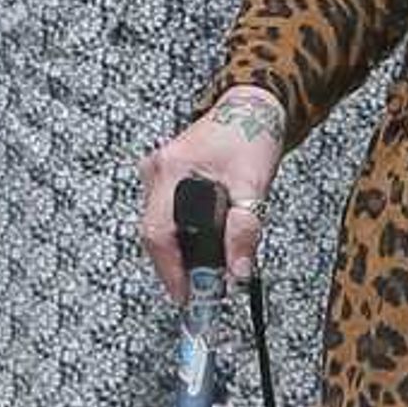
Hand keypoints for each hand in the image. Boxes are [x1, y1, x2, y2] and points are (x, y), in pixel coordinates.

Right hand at [138, 88, 288, 300]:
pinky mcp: (163, 178)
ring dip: (178, 253)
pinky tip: (201, 249)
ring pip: (157, 228)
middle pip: (153, 234)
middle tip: (200, 291)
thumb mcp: (253, 186)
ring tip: (205, 273)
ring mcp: (156, 174)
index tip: (186, 296)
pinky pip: (164, 217)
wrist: (250, 109)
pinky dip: (180, 237)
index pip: (158, 232)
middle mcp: (156, 170)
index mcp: (172, 169)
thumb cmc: (251, 138)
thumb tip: (239, 273)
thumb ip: (245, 231)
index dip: (169, 270)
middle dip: (175, 267)